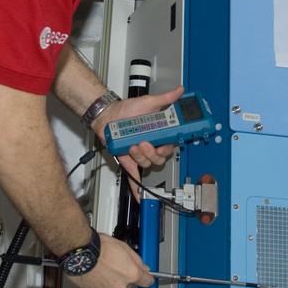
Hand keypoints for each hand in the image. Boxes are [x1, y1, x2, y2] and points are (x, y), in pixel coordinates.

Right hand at [65, 233, 154, 287]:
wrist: (80, 251)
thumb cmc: (99, 247)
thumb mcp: (124, 247)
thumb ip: (137, 260)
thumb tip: (143, 266)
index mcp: (131, 274)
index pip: (147, 281)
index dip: (147, 278)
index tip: (147, 277)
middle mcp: (120, 285)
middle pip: (128, 283)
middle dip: (124, 275)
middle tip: (116, 263)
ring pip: (113, 286)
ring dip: (110, 278)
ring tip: (102, 265)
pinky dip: (99, 282)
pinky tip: (95, 270)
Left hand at [93, 85, 185, 199]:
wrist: (107, 116)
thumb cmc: (126, 110)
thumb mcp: (148, 102)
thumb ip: (165, 98)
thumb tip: (179, 91)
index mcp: (159, 133)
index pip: (170, 145)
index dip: (169, 146)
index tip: (167, 143)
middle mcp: (151, 145)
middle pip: (160, 157)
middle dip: (153, 151)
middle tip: (144, 142)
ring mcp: (140, 154)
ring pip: (148, 163)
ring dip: (141, 156)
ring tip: (133, 145)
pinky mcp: (129, 161)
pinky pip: (135, 178)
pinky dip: (137, 188)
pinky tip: (140, 196)